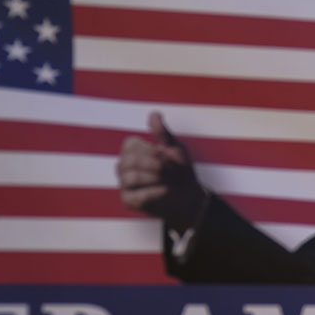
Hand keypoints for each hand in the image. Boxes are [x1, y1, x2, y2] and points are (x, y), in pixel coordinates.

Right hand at [116, 111, 207, 231]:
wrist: (190, 197)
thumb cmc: (180, 170)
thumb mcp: (175, 148)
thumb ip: (163, 133)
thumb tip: (155, 113)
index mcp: (131, 151)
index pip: (130, 144)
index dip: (152, 150)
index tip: (167, 156)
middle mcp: (124, 167)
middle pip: (130, 160)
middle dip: (155, 165)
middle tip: (172, 170)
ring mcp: (124, 184)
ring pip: (130, 177)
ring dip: (154, 178)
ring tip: (169, 181)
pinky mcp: (129, 201)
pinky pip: (136, 196)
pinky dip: (154, 192)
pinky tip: (166, 191)